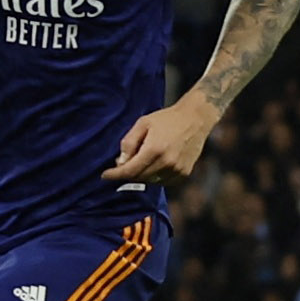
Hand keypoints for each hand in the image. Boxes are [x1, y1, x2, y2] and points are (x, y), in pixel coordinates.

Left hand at [103, 94, 220, 184]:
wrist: (195, 119)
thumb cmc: (166, 119)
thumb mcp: (143, 123)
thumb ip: (129, 143)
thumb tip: (120, 163)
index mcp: (154, 149)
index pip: (129, 170)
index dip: (115, 174)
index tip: (104, 175)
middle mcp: (166, 163)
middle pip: (139, 178)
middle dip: (128, 172)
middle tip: (123, 162)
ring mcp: (177, 170)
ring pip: (150, 182)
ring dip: (141, 174)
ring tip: (143, 158)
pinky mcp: (184, 174)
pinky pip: (162, 182)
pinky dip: (154, 176)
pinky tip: (156, 162)